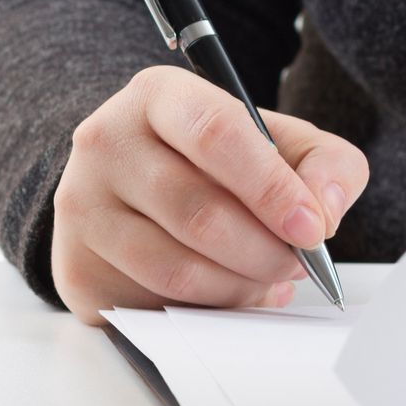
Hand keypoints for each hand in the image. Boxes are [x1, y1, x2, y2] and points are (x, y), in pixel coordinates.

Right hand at [51, 65, 368, 323]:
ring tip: (270, 276)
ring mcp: (80, 208)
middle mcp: (105, 143)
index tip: (312, 228)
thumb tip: (325, 211)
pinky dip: (208, 309)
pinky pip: (154, 305)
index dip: (271, 188)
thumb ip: (329, 165)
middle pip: (197, 212)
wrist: (145, 183)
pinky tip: (230, 291)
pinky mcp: (77, 268)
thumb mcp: (289, 142)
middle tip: (298, 262)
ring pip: (176, 269)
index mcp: (159, 96)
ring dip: (241, 285)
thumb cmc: (226, 161)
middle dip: (266, 251)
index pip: (214, 135)